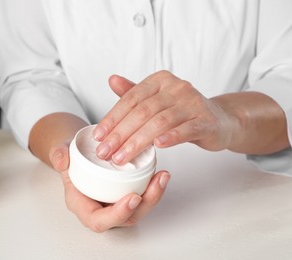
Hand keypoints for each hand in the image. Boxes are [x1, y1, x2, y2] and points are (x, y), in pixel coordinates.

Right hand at [49, 143, 170, 232]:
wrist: (78, 153)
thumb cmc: (70, 158)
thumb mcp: (60, 152)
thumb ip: (58, 155)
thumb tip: (63, 160)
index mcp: (83, 206)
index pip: (99, 220)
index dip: (117, 214)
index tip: (132, 198)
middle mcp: (102, 209)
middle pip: (127, 218)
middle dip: (145, 204)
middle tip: (157, 183)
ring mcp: (116, 203)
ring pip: (138, 209)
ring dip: (154, 195)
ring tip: (163, 176)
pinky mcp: (126, 194)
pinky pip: (142, 197)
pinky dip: (153, 187)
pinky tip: (161, 173)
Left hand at [94, 70, 237, 164]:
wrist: (219, 120)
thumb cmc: (182, 111)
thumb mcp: (156, 99)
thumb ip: (134, 92)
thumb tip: (111, 79)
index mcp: (160, 80)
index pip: (130, 99)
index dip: (112, 118)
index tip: (98, 136)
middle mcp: (176, 87)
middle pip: (142, 111)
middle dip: (120, 134)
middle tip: (105, 152)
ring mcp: (193, 102)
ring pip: (160, 122)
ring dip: (137, 141)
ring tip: (121, 157)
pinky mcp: (206, 120)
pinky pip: (186, 128)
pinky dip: (171, 137)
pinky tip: (158, 146)